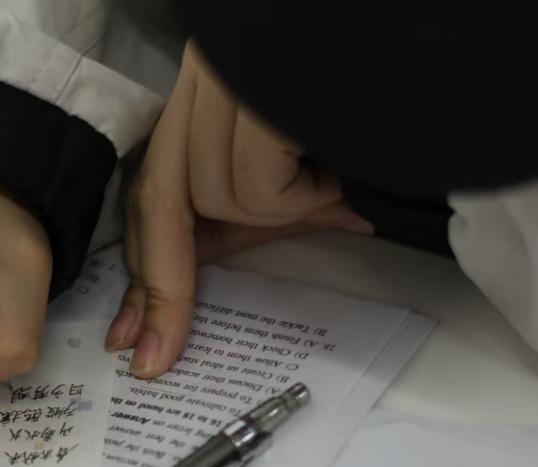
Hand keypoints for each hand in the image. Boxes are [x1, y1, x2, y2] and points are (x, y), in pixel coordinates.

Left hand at [109, 42, 371, 376]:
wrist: (408, 37)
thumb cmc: (360, 89)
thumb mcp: (300, 157)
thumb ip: (273, 205)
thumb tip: (261, 271)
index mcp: (201, 99)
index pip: (152, 193)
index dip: (142, 271)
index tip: (128, 338)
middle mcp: (200, 82)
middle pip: (158, 198)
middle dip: (162, 289)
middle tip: (154, 357)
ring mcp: (219, 81)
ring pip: (216, 195)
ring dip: (278, 208)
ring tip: (324, 179)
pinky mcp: (249, 91)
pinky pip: (255, 184)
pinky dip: (299, 191)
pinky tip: (329, 163)